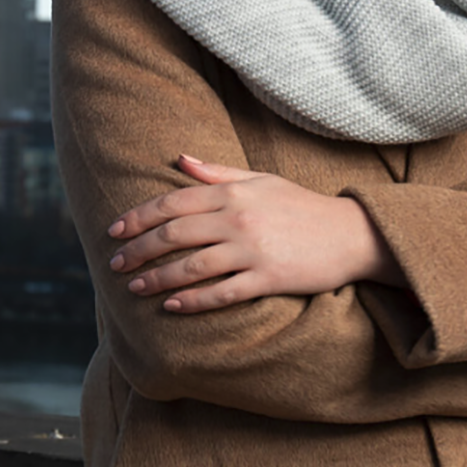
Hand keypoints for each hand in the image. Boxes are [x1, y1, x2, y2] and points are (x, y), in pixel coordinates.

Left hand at [107, 155, 405, 313]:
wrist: (351, 234)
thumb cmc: (302, 205)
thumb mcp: (260, 180)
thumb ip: (218, 173)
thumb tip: (180, 159)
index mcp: (233, 193)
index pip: (173, 202)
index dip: (139, 216)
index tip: (114, 230)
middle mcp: (238, 218)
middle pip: (175, 233)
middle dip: (140, 249)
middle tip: (115, 263)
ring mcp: (253, 250)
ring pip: (192, 266)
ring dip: (158, 278)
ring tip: (134, 288)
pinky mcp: (268, 279)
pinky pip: (222, 293)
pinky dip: (194, 300)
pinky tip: (172, 306)